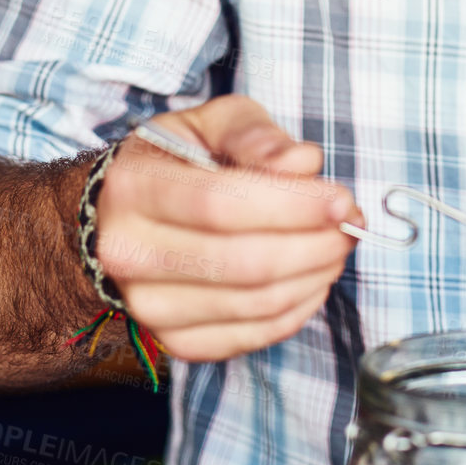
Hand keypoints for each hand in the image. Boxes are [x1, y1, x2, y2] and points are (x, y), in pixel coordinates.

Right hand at [93, 94, 363, 360]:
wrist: (115, 217)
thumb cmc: (173, 162)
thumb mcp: (208, 123)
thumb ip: (255, 135)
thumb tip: (303, 163)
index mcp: (135, 188)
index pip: (221, 204)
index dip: (291, 206)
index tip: (341, 200)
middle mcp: (129, 253)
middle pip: (243, 262)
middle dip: (314, 245)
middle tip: (350, 225)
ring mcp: (146, 305)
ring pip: (252, 304)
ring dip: (313, 277)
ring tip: (336, 247)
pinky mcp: (171, 341)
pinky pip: (248, 337)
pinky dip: (295, 311)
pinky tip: (312, 280)